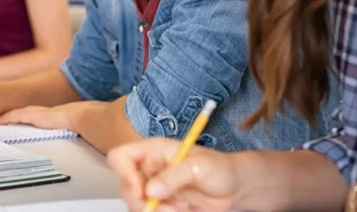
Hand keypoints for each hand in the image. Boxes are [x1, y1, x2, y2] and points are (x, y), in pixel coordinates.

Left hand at [0, 102, 89, 131]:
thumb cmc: (74, 122)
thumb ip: (60, 128)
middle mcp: (39, 111)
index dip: (20, 117)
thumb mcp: (64, 126)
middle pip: (21, 113)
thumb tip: (64, 136)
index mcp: (46, 114)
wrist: (76, 116)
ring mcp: (35, 112)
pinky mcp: (32, 115)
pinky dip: (8, 118)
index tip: (12, 120)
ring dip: (7, 116)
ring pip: (16, 114)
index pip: (30, 115)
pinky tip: (0, 121)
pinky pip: (16, 116)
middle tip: (0, 119)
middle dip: (11, 115)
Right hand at [107, 138, 238, 211]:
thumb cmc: (220, 168)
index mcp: (152, 151)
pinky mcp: (162, 206)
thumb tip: (150, 190)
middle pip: (125, 188)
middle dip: (143, 202)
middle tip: (168, 207)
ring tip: (182, 208)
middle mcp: (148, 170)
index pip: (120, 157)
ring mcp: (154, 190)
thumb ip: (174, 175)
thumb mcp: (200, 167)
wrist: (235, 188)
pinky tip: (184, 211)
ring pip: (137, 206)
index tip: (142, 191)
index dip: (124, 174)